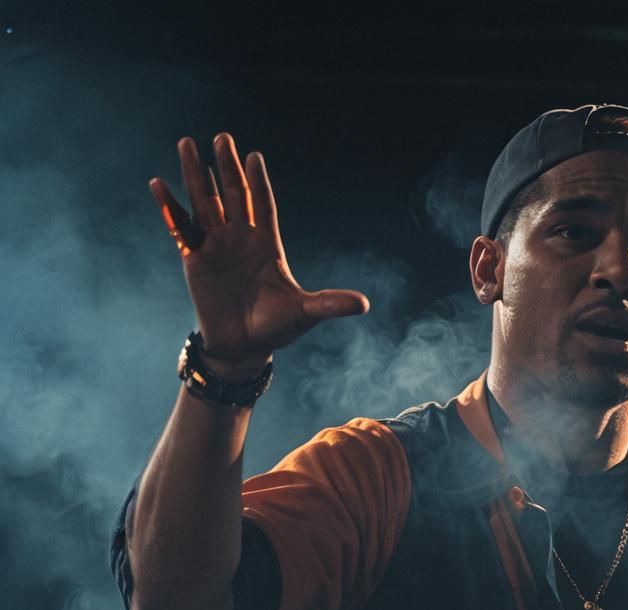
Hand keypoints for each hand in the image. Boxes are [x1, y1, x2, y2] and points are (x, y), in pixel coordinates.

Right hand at [149, 133, 368, 375]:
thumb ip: (331, 303)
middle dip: (228, 167)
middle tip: (222, 137)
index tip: (255, 157)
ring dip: (196, 175)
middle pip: (234, 195)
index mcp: (267, 245)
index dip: (258, 183)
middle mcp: (240, 238)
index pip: (263, 206)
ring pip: (205, 202)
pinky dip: (169, 207)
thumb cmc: (276, 329)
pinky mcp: (194, 258)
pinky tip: (158, 185)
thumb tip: (365, 305)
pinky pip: (180, 227)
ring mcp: (216, 246)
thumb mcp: (306, 313)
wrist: (244, 348)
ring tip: (187, 143)